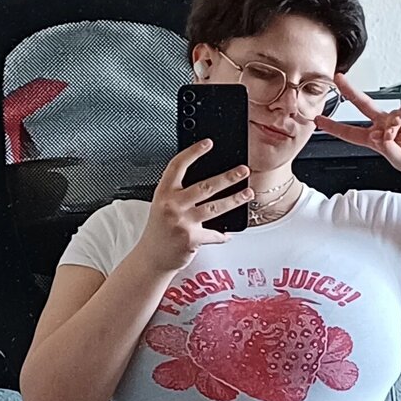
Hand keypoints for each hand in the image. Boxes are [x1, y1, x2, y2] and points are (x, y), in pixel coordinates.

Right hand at [137, 141, 252, 273]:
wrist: (152, 257)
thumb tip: (208, 182)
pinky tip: (228, 233)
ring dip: (235, 200)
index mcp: (163, 193)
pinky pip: (214, 234)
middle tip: (243, 170)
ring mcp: (182, 222)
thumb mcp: (162, 206)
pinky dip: (222, 235)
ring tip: (248, 193)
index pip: (178, 166)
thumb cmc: (159, 231)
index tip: (208, 143)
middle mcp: (172, 206)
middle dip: (228, 177)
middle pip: (205, 186)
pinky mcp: (191, 239)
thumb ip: (178, 193)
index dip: (193, 152)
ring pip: (215, 207)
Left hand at [314, 74, 400, 183]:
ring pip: (386, 110)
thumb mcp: (398, 161)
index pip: (351, 132)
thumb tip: (379, 134)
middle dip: (350, 92)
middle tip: (338, 80)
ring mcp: (400, 118)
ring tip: (394, 135)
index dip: (334, 127)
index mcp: (378, 141)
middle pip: (363, 106)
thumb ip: (386, 148)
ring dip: (389, 124)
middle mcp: (386, 127)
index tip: (318, 120)